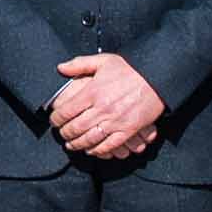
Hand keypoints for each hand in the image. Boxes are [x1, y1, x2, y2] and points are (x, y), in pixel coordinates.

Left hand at [44, 52, 164, 160]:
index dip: (56, 119)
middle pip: (75, 128)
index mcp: (93, 92)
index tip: (54, 120)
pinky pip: (109, 145)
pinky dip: (97, 150)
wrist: (157, 77)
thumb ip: (80, 64)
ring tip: (71, 145)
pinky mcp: (128, 130)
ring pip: (89, 139)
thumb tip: (60, 68)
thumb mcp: (104, 61)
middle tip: (61, 134)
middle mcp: (102, 108)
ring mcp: (115, 121)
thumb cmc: (130, 68)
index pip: (66, 111)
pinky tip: (91, 150)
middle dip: (64, 133)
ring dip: (77, 144)